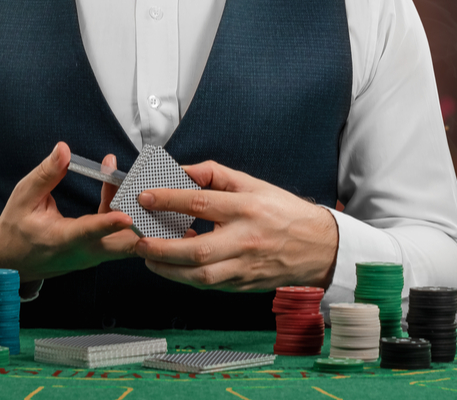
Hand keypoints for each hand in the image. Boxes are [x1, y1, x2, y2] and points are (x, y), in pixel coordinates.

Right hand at [0, 142, 139, 281]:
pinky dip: (125, 211)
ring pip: (125, 238)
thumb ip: (46, 174)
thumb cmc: (17, 228)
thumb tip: (63, 150)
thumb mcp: (24, 197)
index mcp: (61, 240)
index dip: (108, 224)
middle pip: (120, 245)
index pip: (88, 233)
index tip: (127, 216)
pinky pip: (120, 233)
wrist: (13, 260)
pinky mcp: (99, 252)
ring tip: (142, 182)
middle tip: (154, 202)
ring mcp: (94, 255)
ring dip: (136, 213)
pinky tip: (124, 185)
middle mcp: (82, 252)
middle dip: (140, 226)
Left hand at [132, 160, 338, 291]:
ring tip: (147, 256)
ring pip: (201, 276)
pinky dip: (186, 278)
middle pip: (197, 250)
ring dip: (169, 269)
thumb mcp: (253, 184)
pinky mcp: (244, 285)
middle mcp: (245, 240)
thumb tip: (182, 170)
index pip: (201, 203)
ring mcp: (245, 267)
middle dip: (161, 247)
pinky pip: (209, 285)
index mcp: (247, 209)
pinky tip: (172, 267)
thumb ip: (215, 174)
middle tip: (138, 239)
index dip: (168, 199)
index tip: (144, 196)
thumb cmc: (283, 212)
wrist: (318, 247)